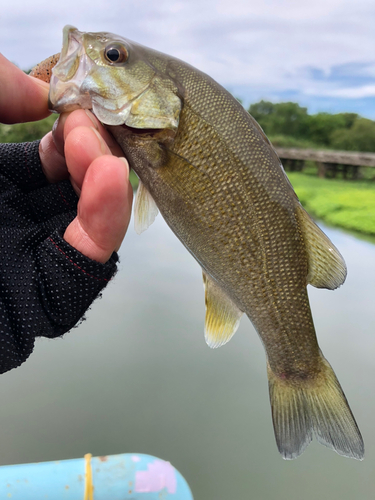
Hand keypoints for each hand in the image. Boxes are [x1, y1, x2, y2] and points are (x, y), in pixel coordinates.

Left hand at [0, 54, 131, 263]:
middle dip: (92, 155)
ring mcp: (20, 261)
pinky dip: (106, 225)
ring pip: (88, 227)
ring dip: (105, 186)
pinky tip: (113, 181)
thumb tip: (41, 94)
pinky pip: (83, 267)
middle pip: (74, 189)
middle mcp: (4, 221)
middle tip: (92, 125)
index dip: (68, 130)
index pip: (43, 157)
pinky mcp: (34, 301)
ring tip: (102, 152)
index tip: (76, 104)